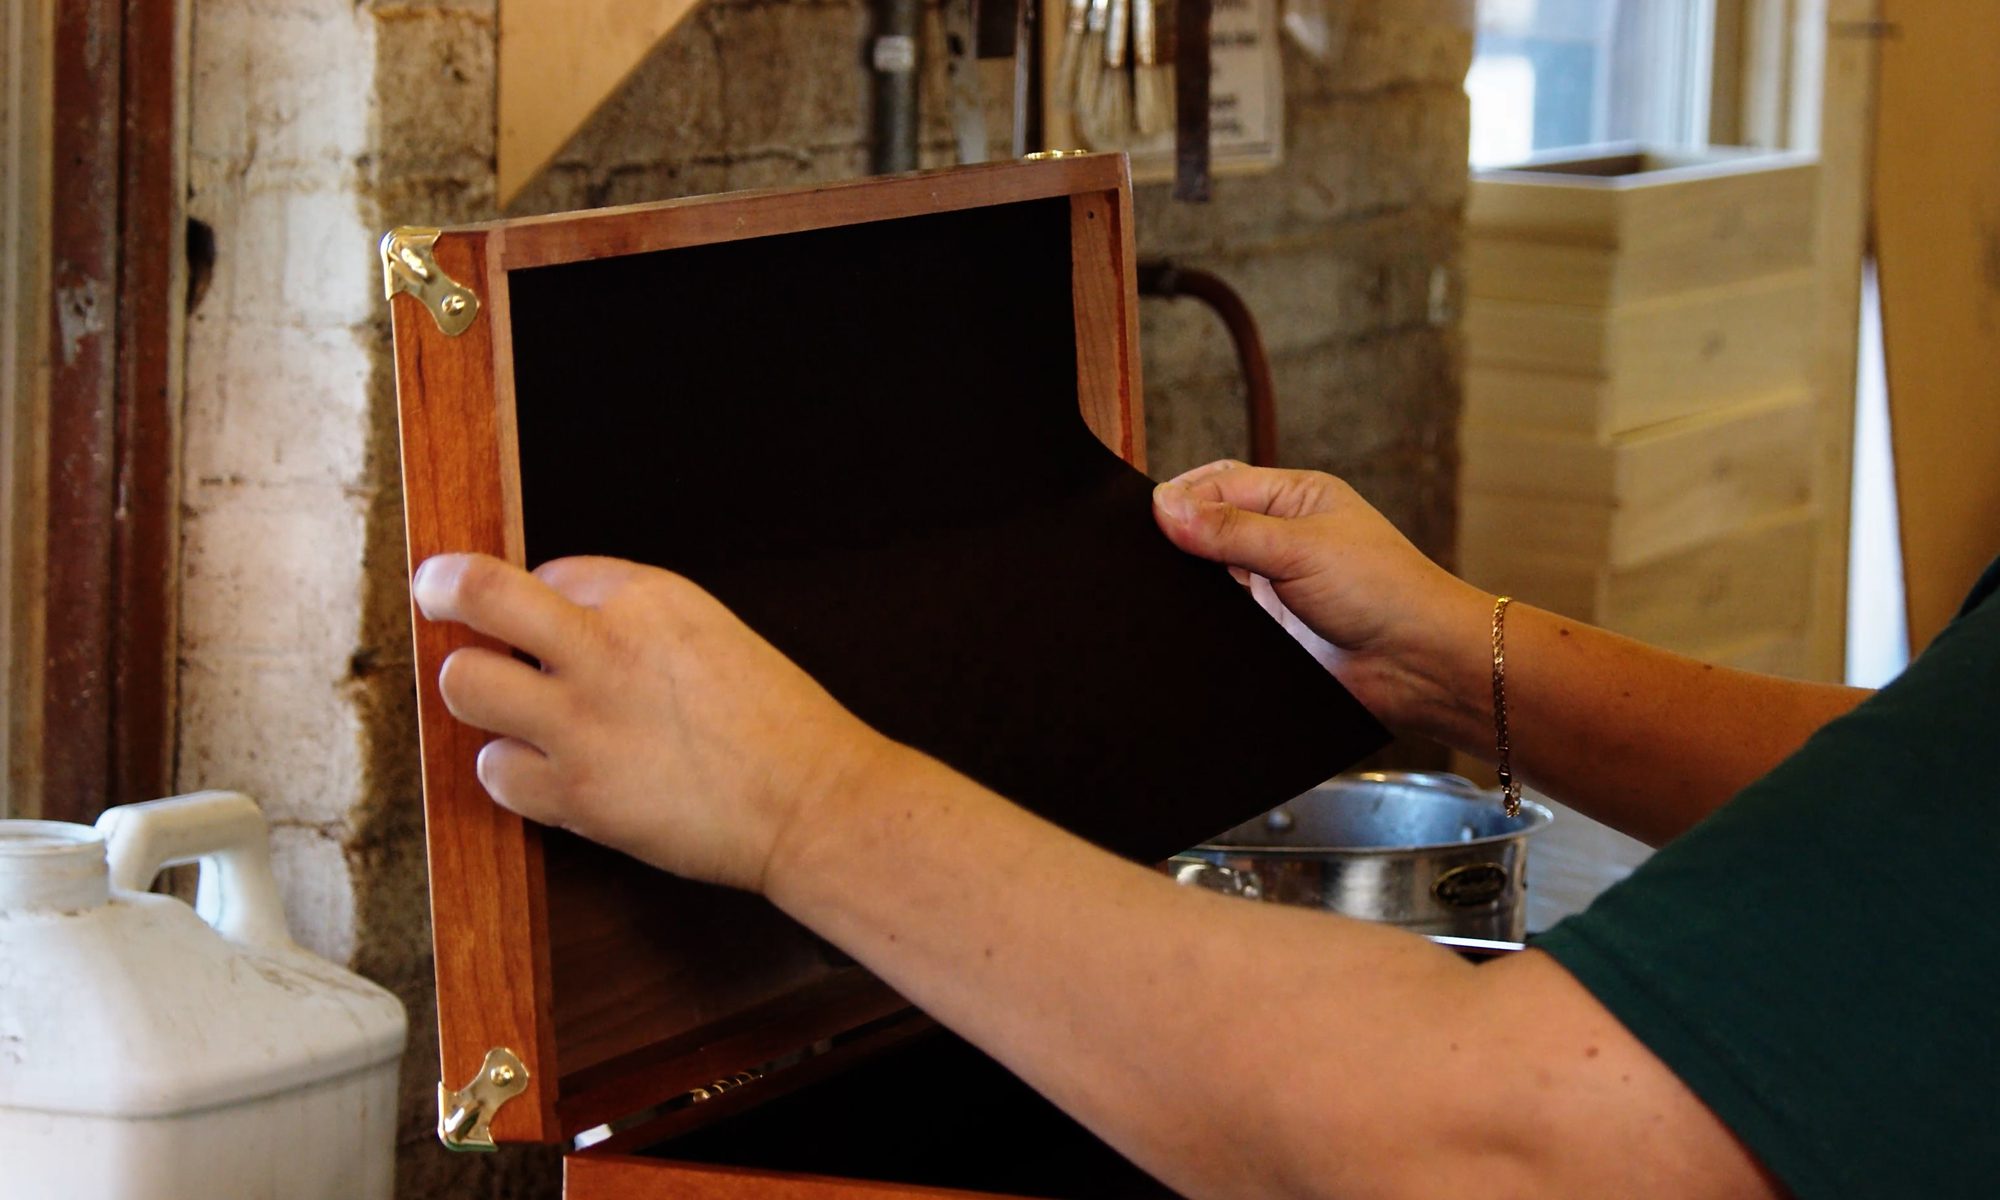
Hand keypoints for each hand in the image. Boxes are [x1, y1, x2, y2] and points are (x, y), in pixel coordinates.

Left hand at [412, 552, 893, 891]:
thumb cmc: (774, 723)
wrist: (811, 801)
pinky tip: (546, 771)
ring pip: (464, 682)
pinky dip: (512, 771)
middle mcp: (605, 646)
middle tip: (436, 594)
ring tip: (502, 702)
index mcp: (649, 596)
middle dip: (444, 589)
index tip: (551, 623)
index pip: (550, 571)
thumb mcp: (709, 633)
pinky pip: (494, 771)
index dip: (545, 599)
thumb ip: (634, 623)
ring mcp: (582, 721)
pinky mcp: (574, 792)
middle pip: (479, 593)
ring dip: (474, 689)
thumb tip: (558, 626)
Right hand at [1151, 460, 1488, 735]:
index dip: (1183, 497)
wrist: (1417, 667)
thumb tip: (1164, 506)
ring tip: (1166, 588)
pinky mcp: (1265, 629)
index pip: (1220, 483)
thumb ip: (1230, 529)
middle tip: (1149, 552)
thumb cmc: (1385, 592)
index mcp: (1295, 498)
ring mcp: (1271, 585)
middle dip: (1179, 536)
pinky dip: (1199, 618)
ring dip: (1189, 581)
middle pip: (1208, 525)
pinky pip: (1218, 618)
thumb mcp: (1301, 547)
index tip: (1148, 519)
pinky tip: (1185, 622)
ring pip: (1208, 574)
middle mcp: (1281, 537)